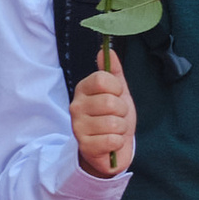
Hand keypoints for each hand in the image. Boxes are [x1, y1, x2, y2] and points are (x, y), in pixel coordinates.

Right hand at [70, 63, 135, 178]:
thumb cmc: (113, 118)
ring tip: (114, 131)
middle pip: (111, 102)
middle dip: (122, 112)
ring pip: (114, 123)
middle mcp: (76, 106)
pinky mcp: (84, 146)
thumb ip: (113, 72)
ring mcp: (78, 127)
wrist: (110, 149)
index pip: (103, 79)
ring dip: (121, 129)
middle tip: (116, 117)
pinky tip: (111, 143)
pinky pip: (112, 140)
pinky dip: (118, 143)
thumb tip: (107, 50)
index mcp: (83, 90)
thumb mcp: (118, 93)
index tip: (117, 96)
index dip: (117, 89)